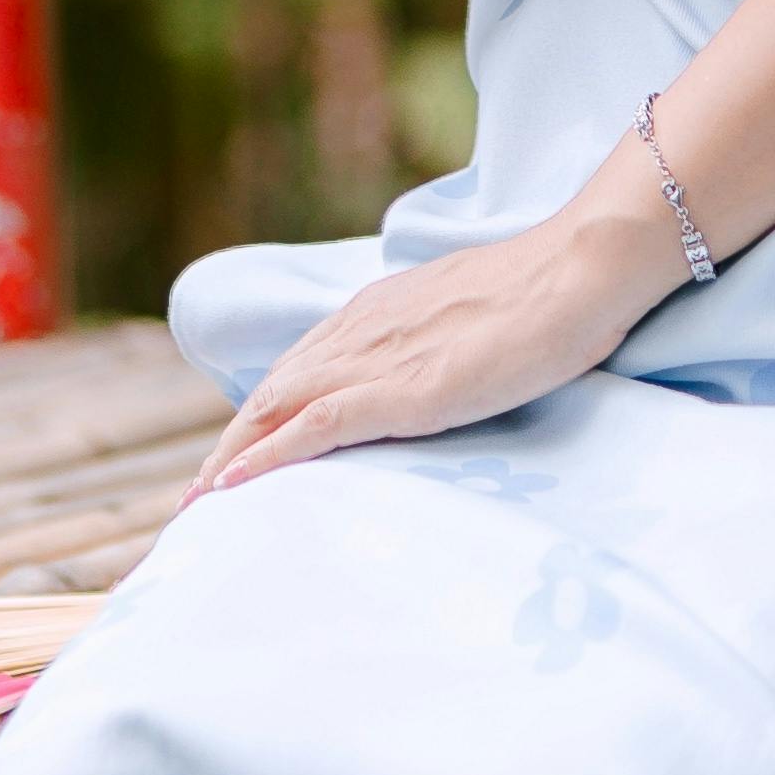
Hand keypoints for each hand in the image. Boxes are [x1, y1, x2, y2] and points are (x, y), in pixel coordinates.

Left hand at [187, 204, 680, 495]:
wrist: (580, 268)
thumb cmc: (547, 294)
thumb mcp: (472, 318)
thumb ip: (437, 342)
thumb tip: (438, 373)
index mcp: (376, 312)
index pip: (297, 369)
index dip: (259, 416)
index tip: (233, 458)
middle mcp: (360, 331)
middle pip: (269, 393)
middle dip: (226, 448)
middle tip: (194, 500)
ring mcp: (378, 359)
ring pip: (274, 409)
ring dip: (228, 460)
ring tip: (196, 506)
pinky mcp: (401, 390)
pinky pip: (314, 426)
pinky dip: (266, 458)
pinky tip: (234, 488)